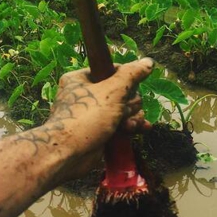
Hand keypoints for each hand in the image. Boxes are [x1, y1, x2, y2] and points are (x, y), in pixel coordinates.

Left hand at [46, 58, 153, 180]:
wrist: (68, 154)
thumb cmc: (86, 117)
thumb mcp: (112, 91)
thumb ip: (131, 74)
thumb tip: (148, 62)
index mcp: (81, 78)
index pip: (112, 70)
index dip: (125, 79)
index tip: (129, 89)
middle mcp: (85, 94)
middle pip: (121, 91)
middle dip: (129, 103)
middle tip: (123, 112)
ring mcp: (93, 114)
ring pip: (123, 109)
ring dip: (132, 116)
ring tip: (129, 125)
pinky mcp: (99, 130)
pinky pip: (120, 123)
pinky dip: (130, 126)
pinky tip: (142, 129)